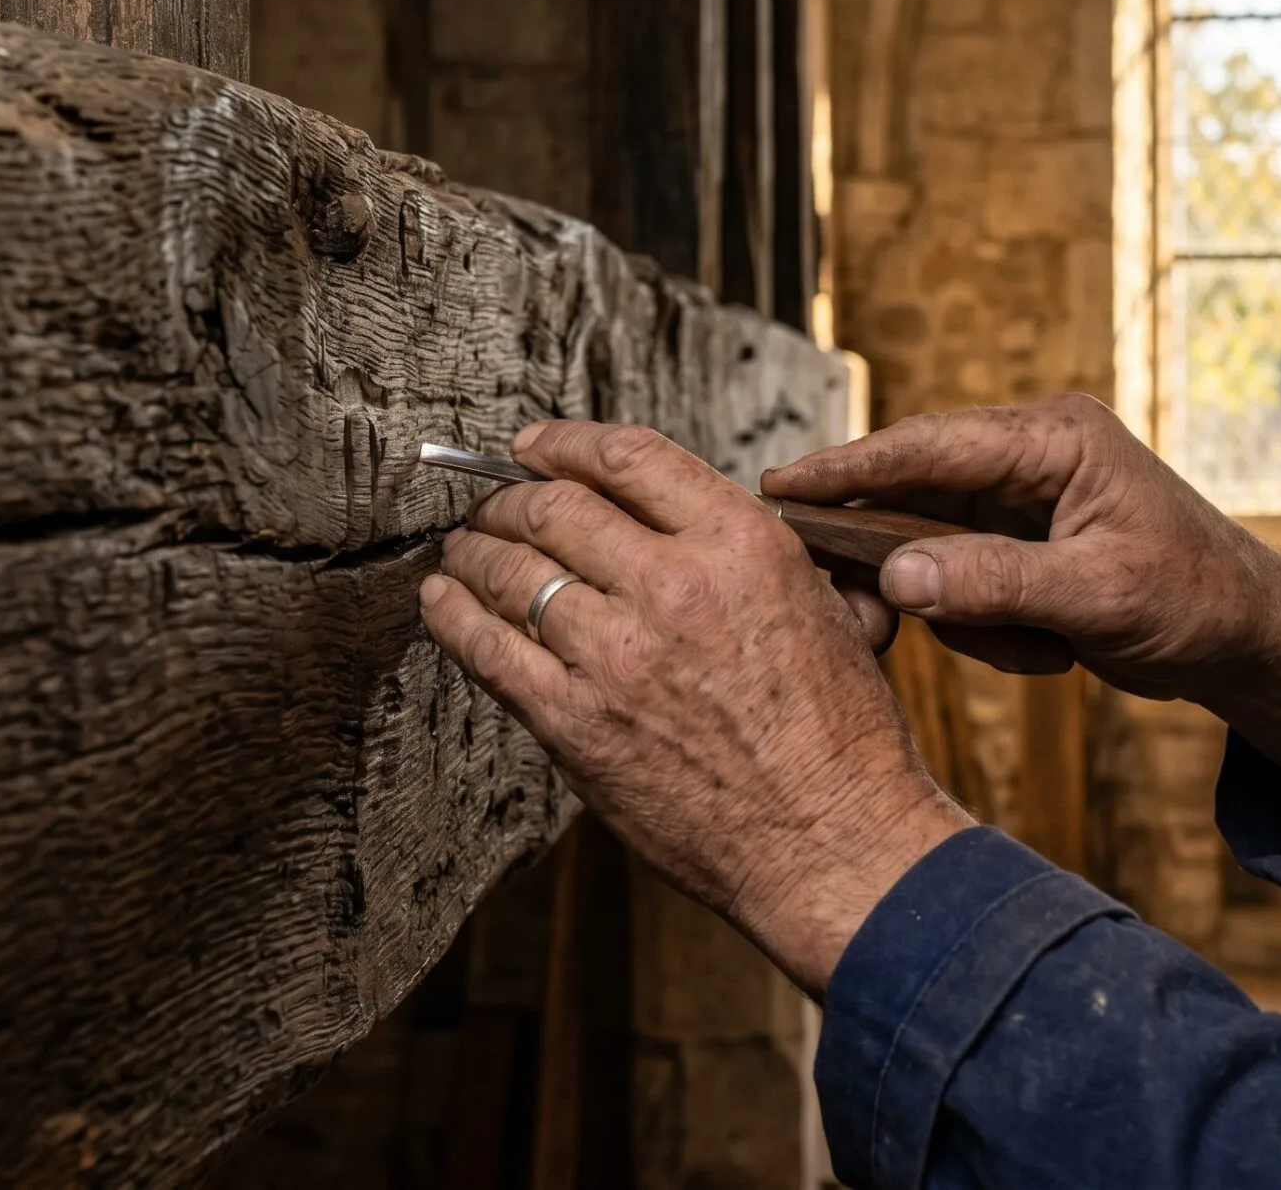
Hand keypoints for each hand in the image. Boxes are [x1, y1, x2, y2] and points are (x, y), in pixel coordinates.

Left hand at [417, 421, 974, 995]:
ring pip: (510, 572)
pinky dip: (453, 617)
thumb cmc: (839, 736)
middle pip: (555, 508)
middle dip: (508, 500)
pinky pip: (488, 651)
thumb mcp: (827, 609)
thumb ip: (755, 558)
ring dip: (472, 552)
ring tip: (461, 551)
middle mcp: (675, 586)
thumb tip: (699, 529)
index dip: (565, 443)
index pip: (628, 458)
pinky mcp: (577, 723)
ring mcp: (618, 655)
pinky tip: (442, 603)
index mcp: (743, 546)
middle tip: (493, 507)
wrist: (829, 838)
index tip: (535, 447)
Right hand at [762, 394, 1280, 786]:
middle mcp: (1032, 456)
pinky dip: (990, 629)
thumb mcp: (1097, 595)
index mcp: (1055, 438)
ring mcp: (1025, 502)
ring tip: (1038, 647)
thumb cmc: (1197, 600)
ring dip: (970, 614)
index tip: (779, 488)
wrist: (1251, 640)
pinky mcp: (1022, 545)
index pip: (927, 445)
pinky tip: (1051, 650)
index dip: (848, 467)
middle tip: (852, 598)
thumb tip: (897, 575)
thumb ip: (995, 582)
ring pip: (934, 551)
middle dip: (901, 558)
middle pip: (916, 492)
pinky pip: (963, 584)